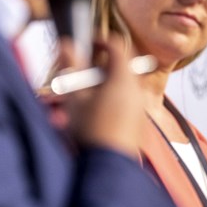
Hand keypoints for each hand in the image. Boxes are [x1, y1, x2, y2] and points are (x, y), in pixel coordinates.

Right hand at [61, 33, 144, 156]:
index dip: (102, 40)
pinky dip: (112, 97)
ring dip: (104, 82)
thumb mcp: (75, 97)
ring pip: (123, 83)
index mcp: (123, 79)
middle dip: (100, 64)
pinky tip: (94, 112)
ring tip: (83, 95)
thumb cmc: (90, 132)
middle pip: (121, 66)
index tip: (88, 42)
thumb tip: (66, 44)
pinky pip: (126, 100)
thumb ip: (71, 67)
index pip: (118, 47)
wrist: (108, 166)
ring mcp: (139, 106)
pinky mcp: (138, 121)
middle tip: (81, 71)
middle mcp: (136, 90)